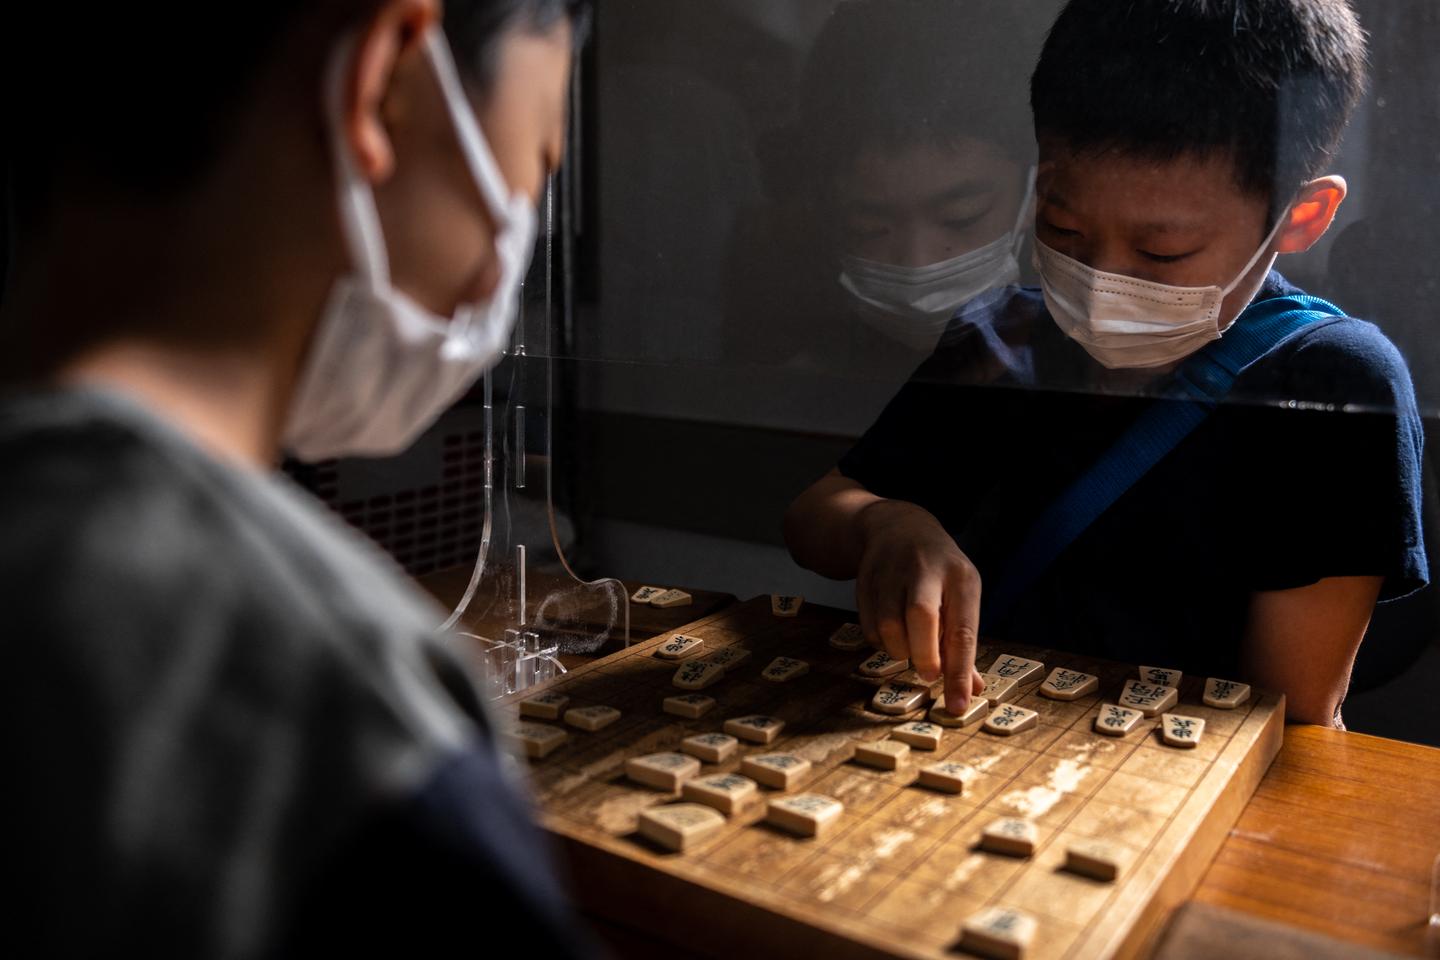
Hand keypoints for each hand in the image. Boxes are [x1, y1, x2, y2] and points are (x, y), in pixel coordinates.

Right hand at [855, 499, 986, 711]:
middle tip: (928, 674)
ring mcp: (891, 571)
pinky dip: (881, 643)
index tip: (959, 705)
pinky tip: (893, 636)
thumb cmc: (939, 572)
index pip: (962, 630)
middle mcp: (926, 569)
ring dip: (900, 651)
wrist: (897, 527)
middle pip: (921, 617)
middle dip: (924, 655)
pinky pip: (868, 626)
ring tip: (911, 649)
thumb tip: (973, 689)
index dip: (961, 672)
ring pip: (889, 625)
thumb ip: (963, 642)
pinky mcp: (865, 579)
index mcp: (960, 576)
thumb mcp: (961, 595)